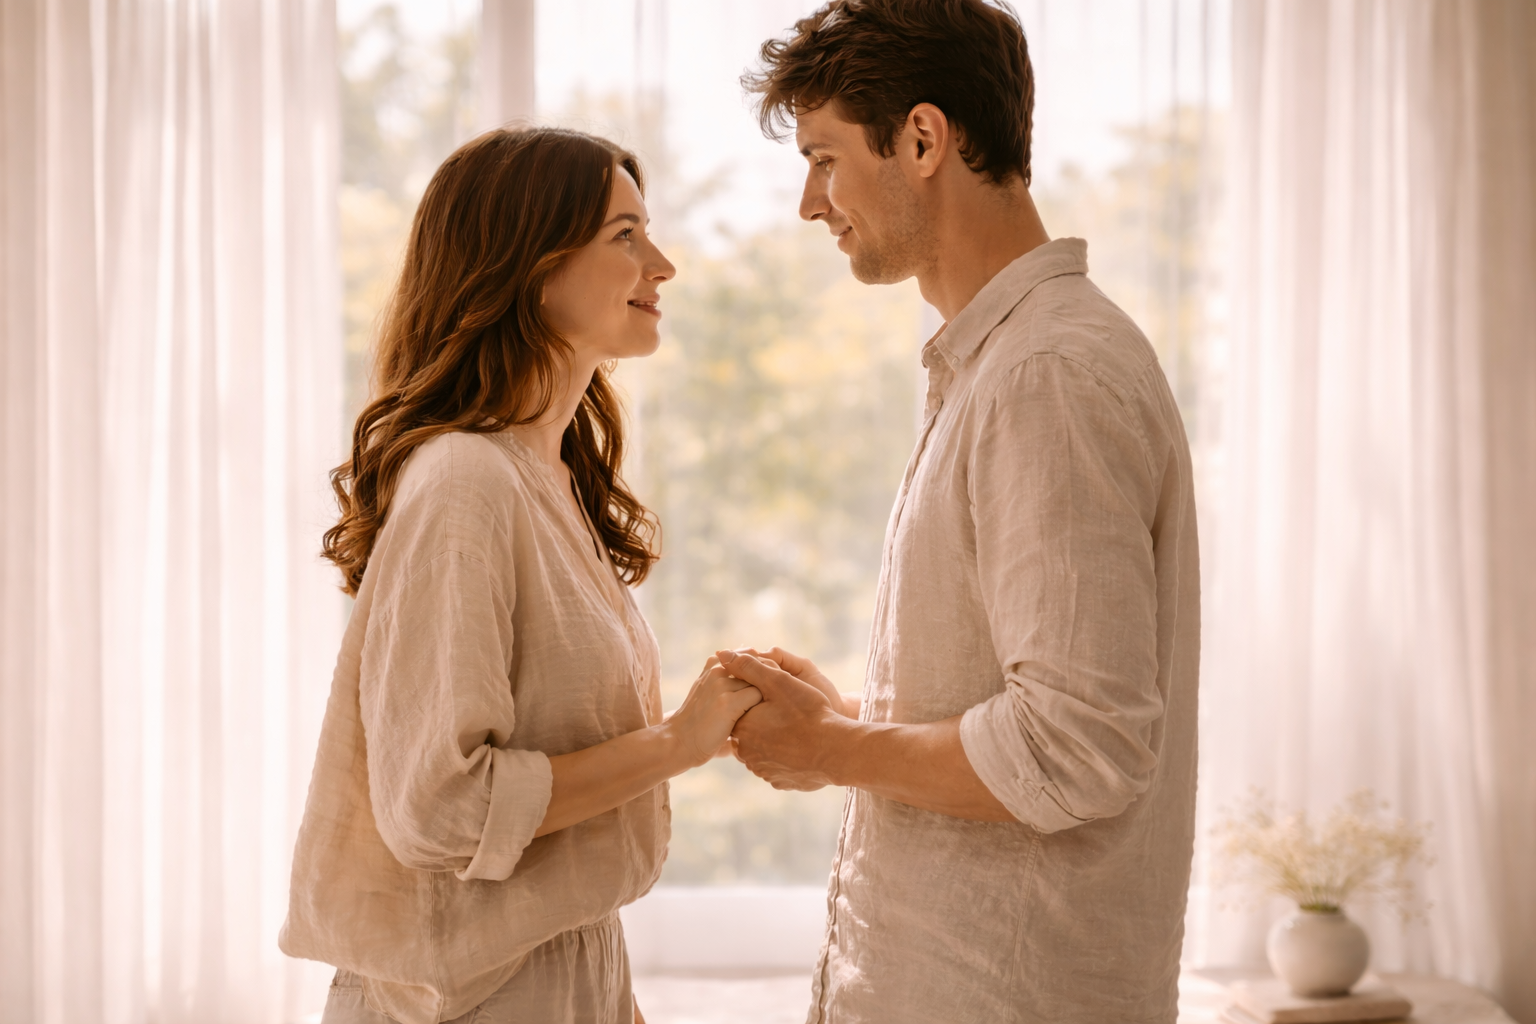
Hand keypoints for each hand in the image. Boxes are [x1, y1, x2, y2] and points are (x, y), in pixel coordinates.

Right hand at [664, 660, 761, 767]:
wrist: (678, 743)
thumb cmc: (699, 724)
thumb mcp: (710, 695)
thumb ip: (730, 684)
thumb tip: (759, 683)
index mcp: (714, 665)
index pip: (751, 656)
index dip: (765, 672)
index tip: (770, 690)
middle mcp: (717, 669)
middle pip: (759, 666)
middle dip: (770, 682)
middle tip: (776, 700)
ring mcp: (721, 685)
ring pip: (761, 680)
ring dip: (768, 695)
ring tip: (770, 711)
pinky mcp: (727, 702)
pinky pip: (758, 696)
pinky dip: (764, 708)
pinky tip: (762, 721)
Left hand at [720, 649, 844, 790]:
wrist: (836, 750)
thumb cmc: (808, 713)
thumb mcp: (778, 681)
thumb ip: (748, 667)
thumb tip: (722, 654)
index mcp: (742, 727)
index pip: (741, 710)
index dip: (758, 701)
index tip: (778, 698)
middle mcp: (746, 753)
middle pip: (751, 732)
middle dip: (764, 722)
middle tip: (789, 714)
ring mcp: (763, 771)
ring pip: (763, 750)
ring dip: (774, 741)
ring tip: (796, 729)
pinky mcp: (780, 782)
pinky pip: (778, 767)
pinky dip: (786, 758)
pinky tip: (801, 748)